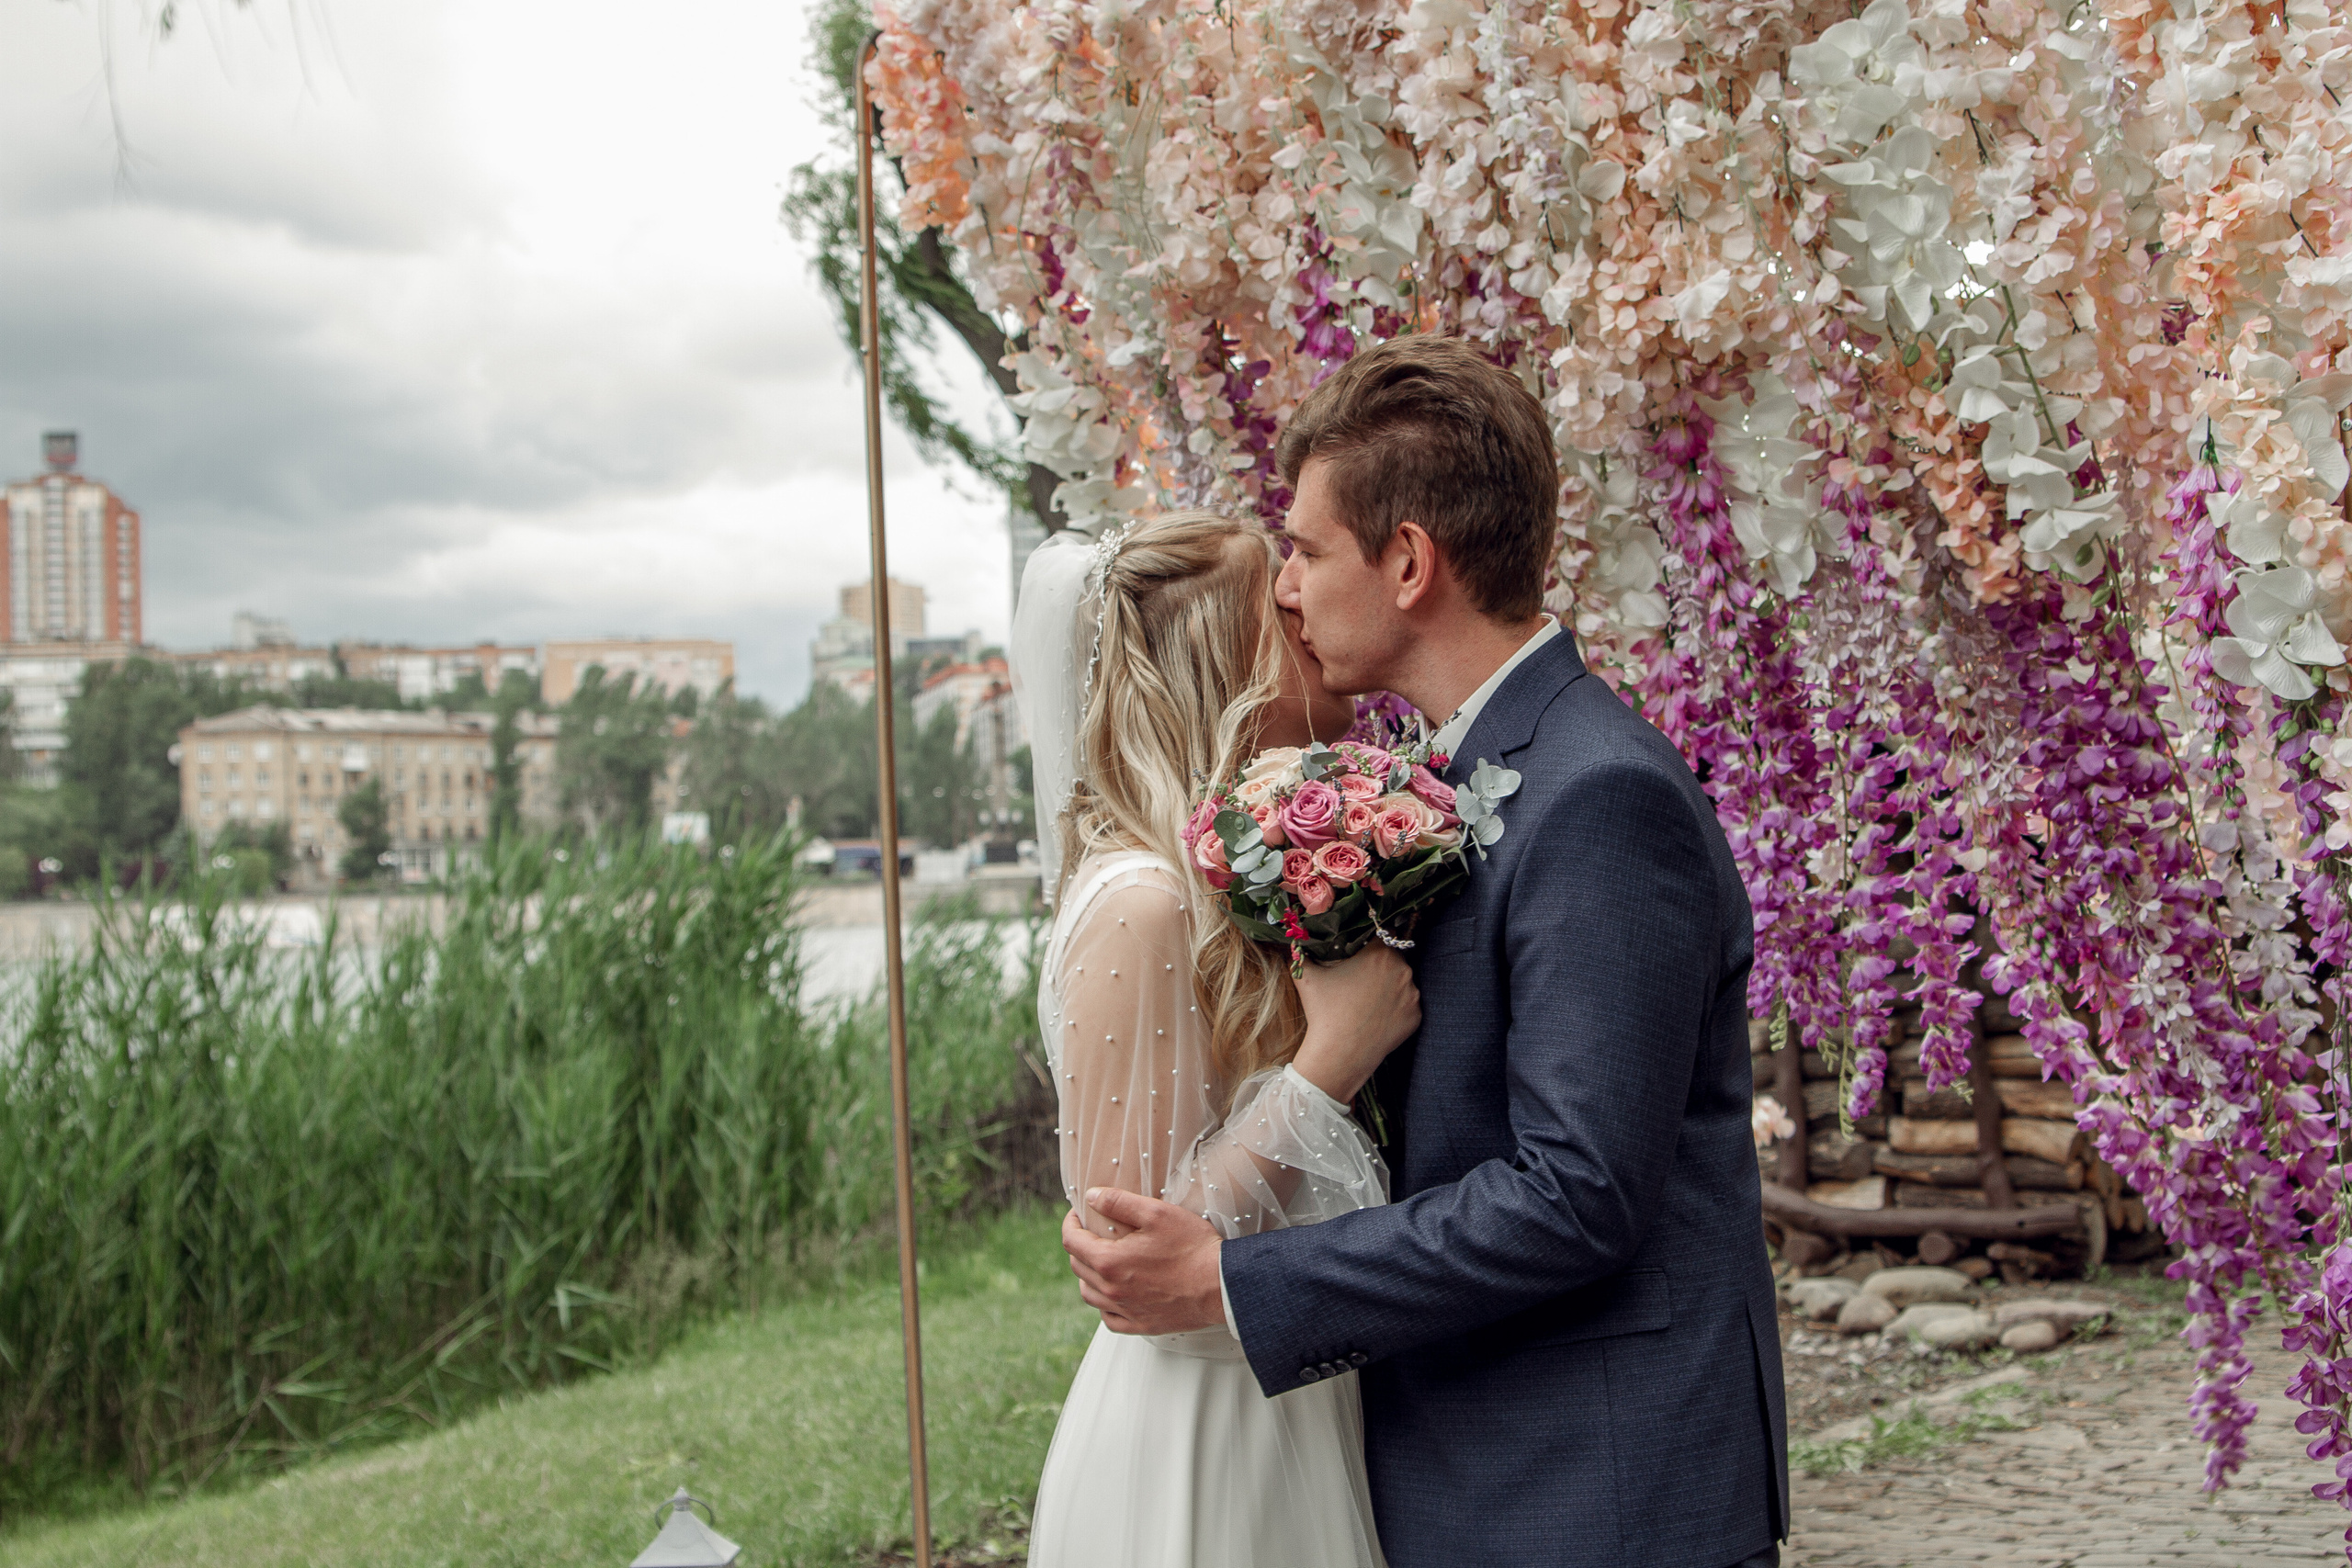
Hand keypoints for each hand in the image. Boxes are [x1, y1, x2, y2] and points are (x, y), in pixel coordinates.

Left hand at [1062, 1188, 1226, 1334]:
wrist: (1222, 1285)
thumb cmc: (1192, 1246)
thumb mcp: (1156, 1212)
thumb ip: (1119, 1202)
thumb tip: (1092, 1196)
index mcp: (1109, 1262)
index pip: (1071, 1241)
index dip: (1070, 1223)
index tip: (1078, 1214)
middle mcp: (1112, 1290)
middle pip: (1077, 1267)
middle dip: (1079, 1246)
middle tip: (1093, 1232)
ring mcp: (1126, 1310)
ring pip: (1089, 1295)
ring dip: (1088, 1275)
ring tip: (1101, 1261)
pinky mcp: (1141, 1325)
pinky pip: (1109, 1319)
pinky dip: (1105, 1304)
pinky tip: (1115, 1293)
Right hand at [1290, 943, 1420, 1101]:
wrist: (1340, 1054)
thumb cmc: (1323, 1012)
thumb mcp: (1305, 977)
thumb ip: (1301, 954)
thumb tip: (1297, 943)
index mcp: (1380, 953)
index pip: (1384, 933)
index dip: (1373, 940)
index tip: (1363, 949)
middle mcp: (1403, 970)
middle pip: (1394, 957)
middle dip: (1380, 964)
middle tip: (1361, 978)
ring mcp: (1412, 994)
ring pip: (1402, 981)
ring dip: (1389, 985)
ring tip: (1367, 1000)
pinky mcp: (1415, 1015)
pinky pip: (1407, 1005)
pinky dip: (1395, 1008)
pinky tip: (1376, 1016)